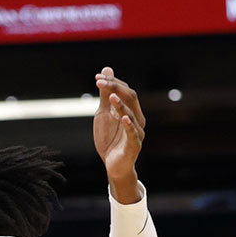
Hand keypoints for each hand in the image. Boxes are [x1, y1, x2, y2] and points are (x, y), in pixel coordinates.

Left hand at [92, 66, 145, 181]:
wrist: (113, 165)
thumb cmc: (110, 138)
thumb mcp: (104, 114)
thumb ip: (105, 96)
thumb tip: (105, 71)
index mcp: (131, 110)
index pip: (125, 91)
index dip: (113, 83)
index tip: (98, 78)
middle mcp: (137, 119)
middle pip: (131, 99)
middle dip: (116, 89)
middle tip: (100, 82)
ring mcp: (137, 132)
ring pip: (132, 115)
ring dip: (121, 105)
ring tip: (111, 96)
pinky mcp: (134, 146)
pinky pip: (133, 134)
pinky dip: (129, 125)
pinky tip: (124, 118)